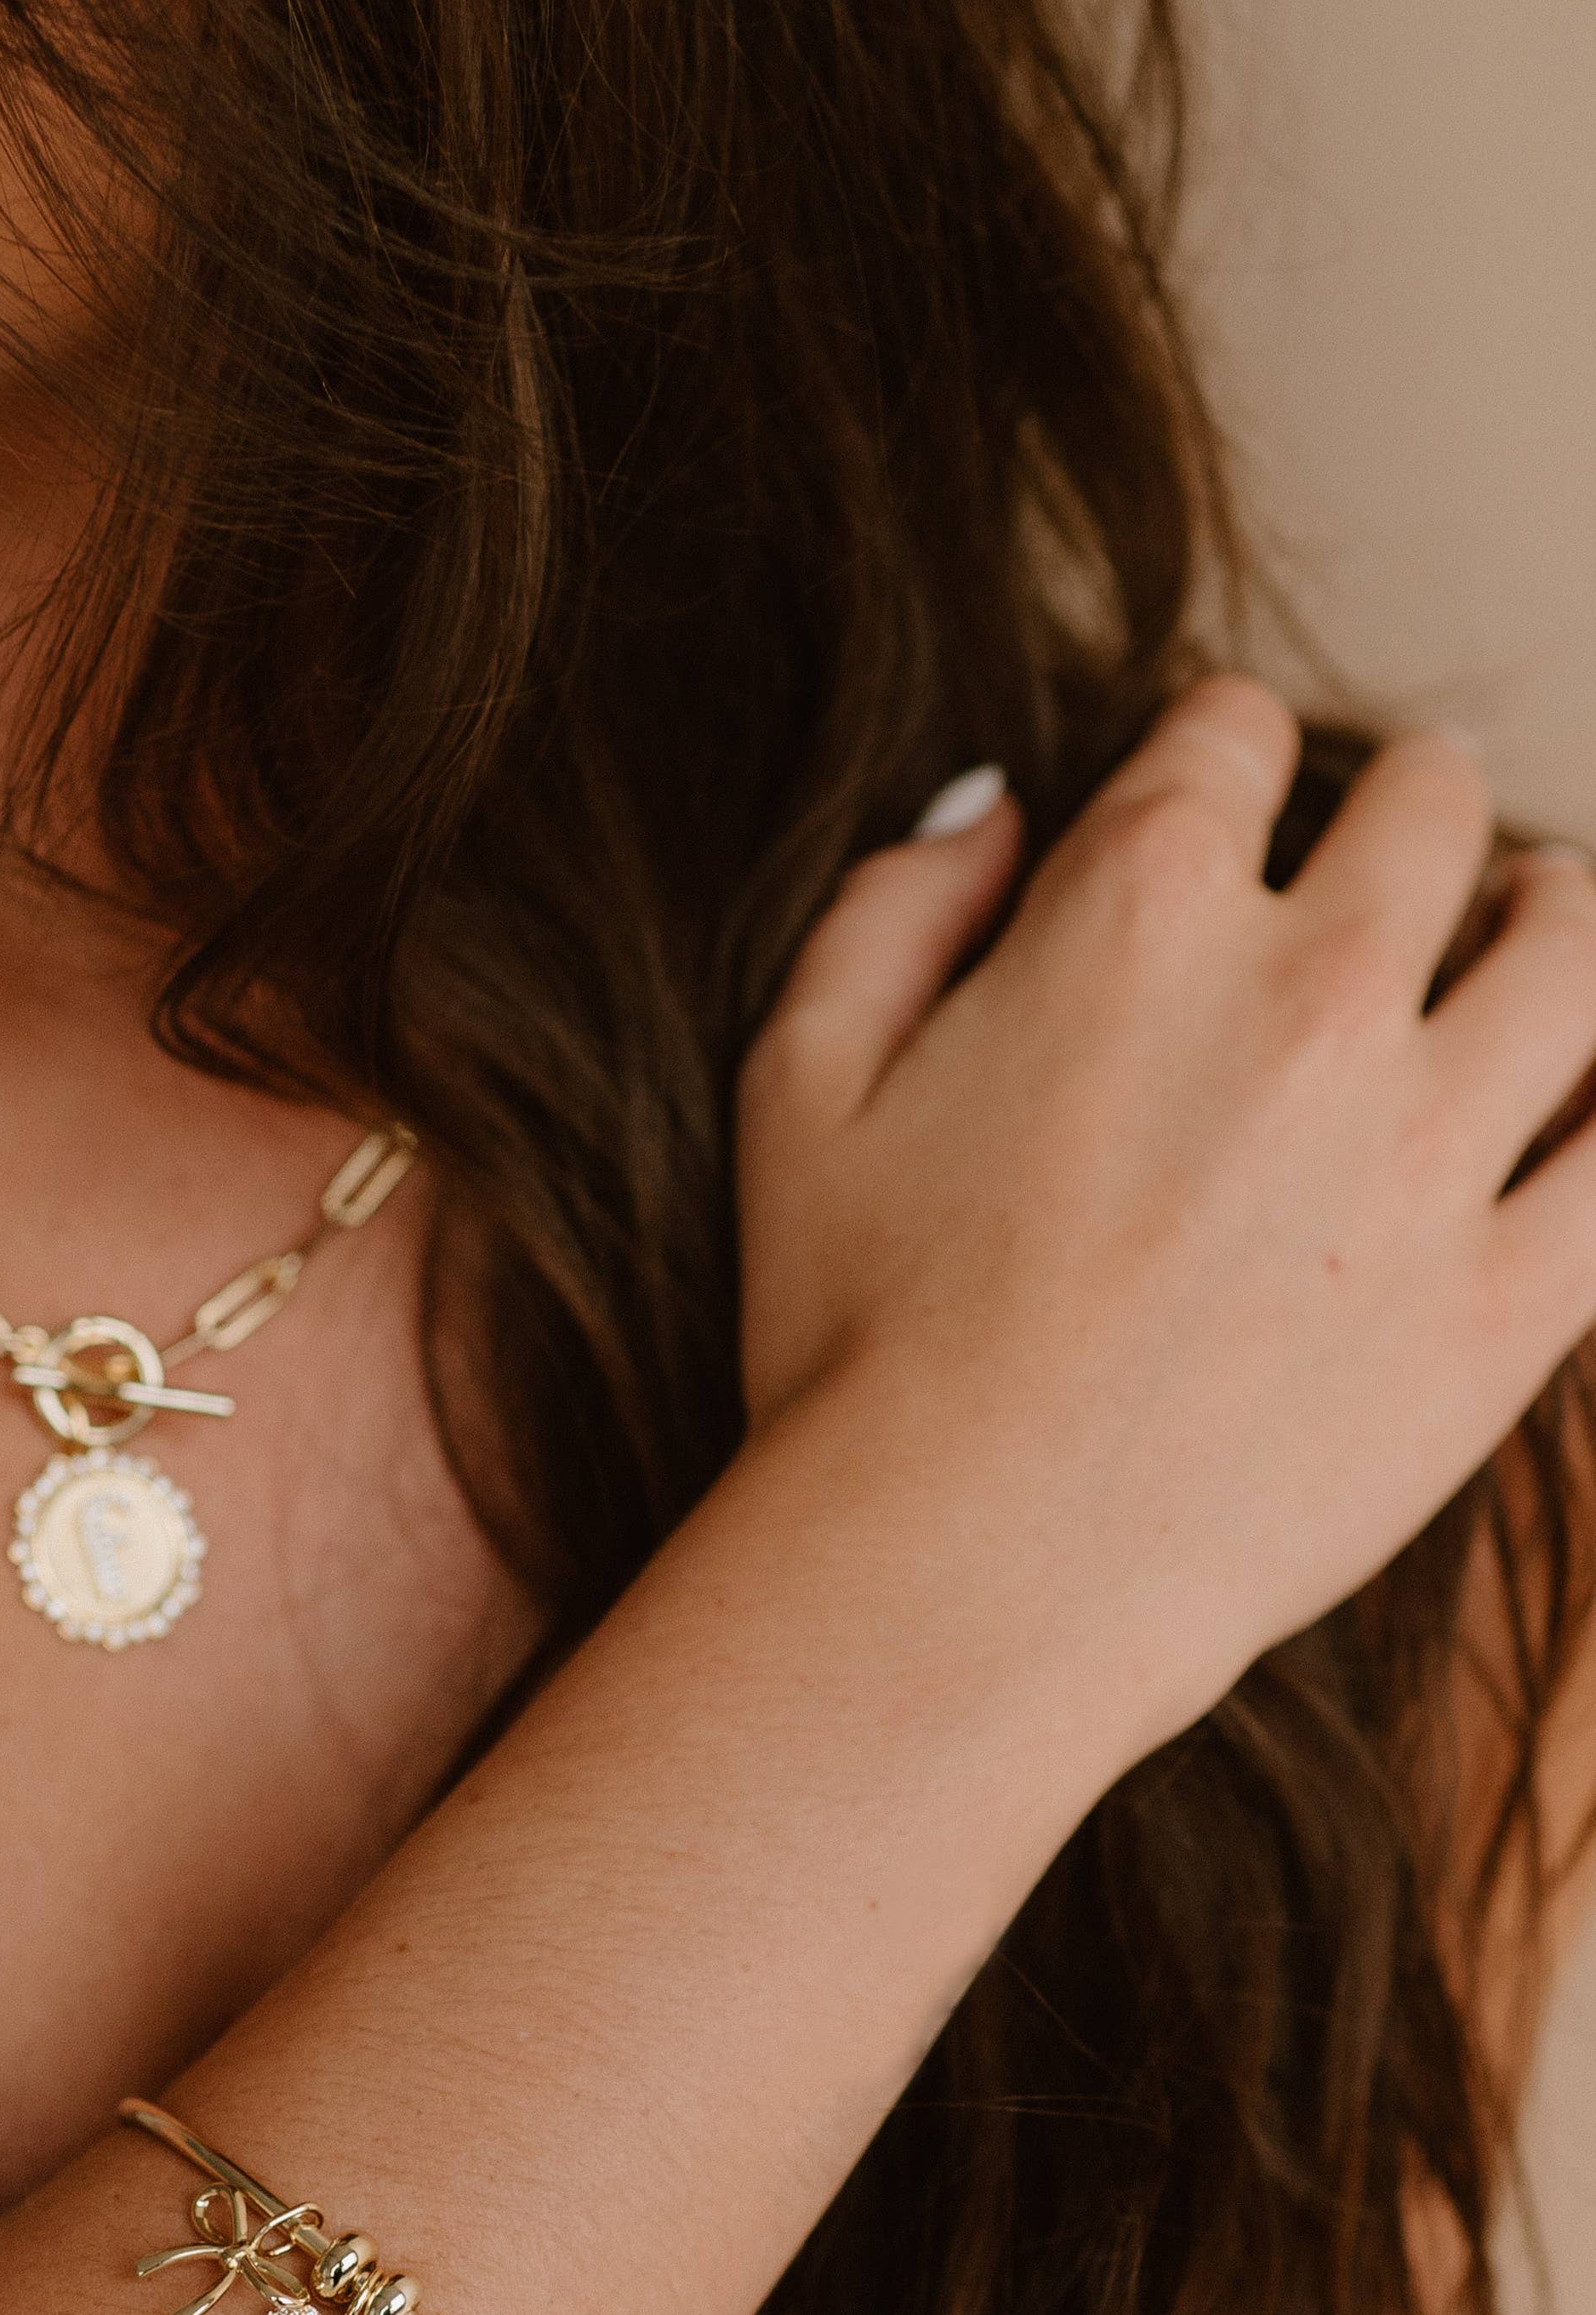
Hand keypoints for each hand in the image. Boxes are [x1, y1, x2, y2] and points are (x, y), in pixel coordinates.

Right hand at [733, 679, 1595, 1739]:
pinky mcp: (1505, 1302)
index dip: (1215, 756)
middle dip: (1399, 811)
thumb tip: (996, 812)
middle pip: (1428, 803)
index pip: (1229, 735)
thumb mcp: (797, 1088)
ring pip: (1573, 946)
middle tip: (1385, 867)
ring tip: (1526, 942)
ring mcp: (1431, 1146)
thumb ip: (890, 908)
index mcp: (1137, 914)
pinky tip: (1582, 1109)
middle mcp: (1314, 992)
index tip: (1216, 800)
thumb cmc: (851, 1347)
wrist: (961, 1579)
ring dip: (1547, 918)